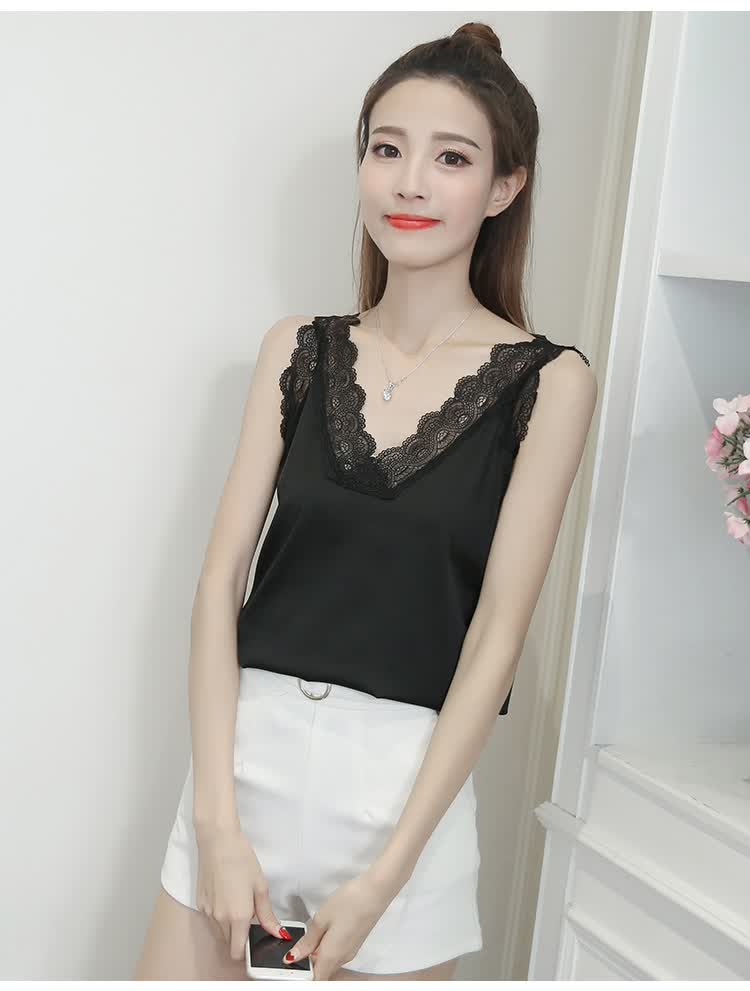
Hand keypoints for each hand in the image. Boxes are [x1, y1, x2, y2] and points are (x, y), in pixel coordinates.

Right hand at [194, 823, 288, 962]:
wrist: (218, 841)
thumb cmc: (241, 859)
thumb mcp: (260, 886)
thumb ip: (267, 914)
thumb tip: (277, 932)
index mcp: (238, 917)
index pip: (237, 952)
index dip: (247, 950)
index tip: (254, 938)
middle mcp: (220, 918)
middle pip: (229, 943)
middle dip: (239, 935)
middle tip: (249, 913)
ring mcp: (207, 911)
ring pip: (220, 931)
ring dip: (229, 925)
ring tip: (238, 899)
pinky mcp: (200, 903)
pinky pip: (211, 918)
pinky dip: (219, 913)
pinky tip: (226, 893)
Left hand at [282, 872, 396, 980]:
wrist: (376, 891)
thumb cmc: (350, 902)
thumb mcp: (321, 919)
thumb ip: (307, 941)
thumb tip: (294, 955)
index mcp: (331, 956)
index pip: (315, 980)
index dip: (303, 975)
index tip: (293, 964)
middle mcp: (342, 959)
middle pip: (321, 971)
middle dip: (308, 962)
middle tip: (300, 943)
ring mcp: (350, 951)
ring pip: (329, 961)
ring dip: (318, 952)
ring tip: (313, 931)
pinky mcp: (355, 943)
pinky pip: (337, 952)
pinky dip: (327, 946)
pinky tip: (325, 928)